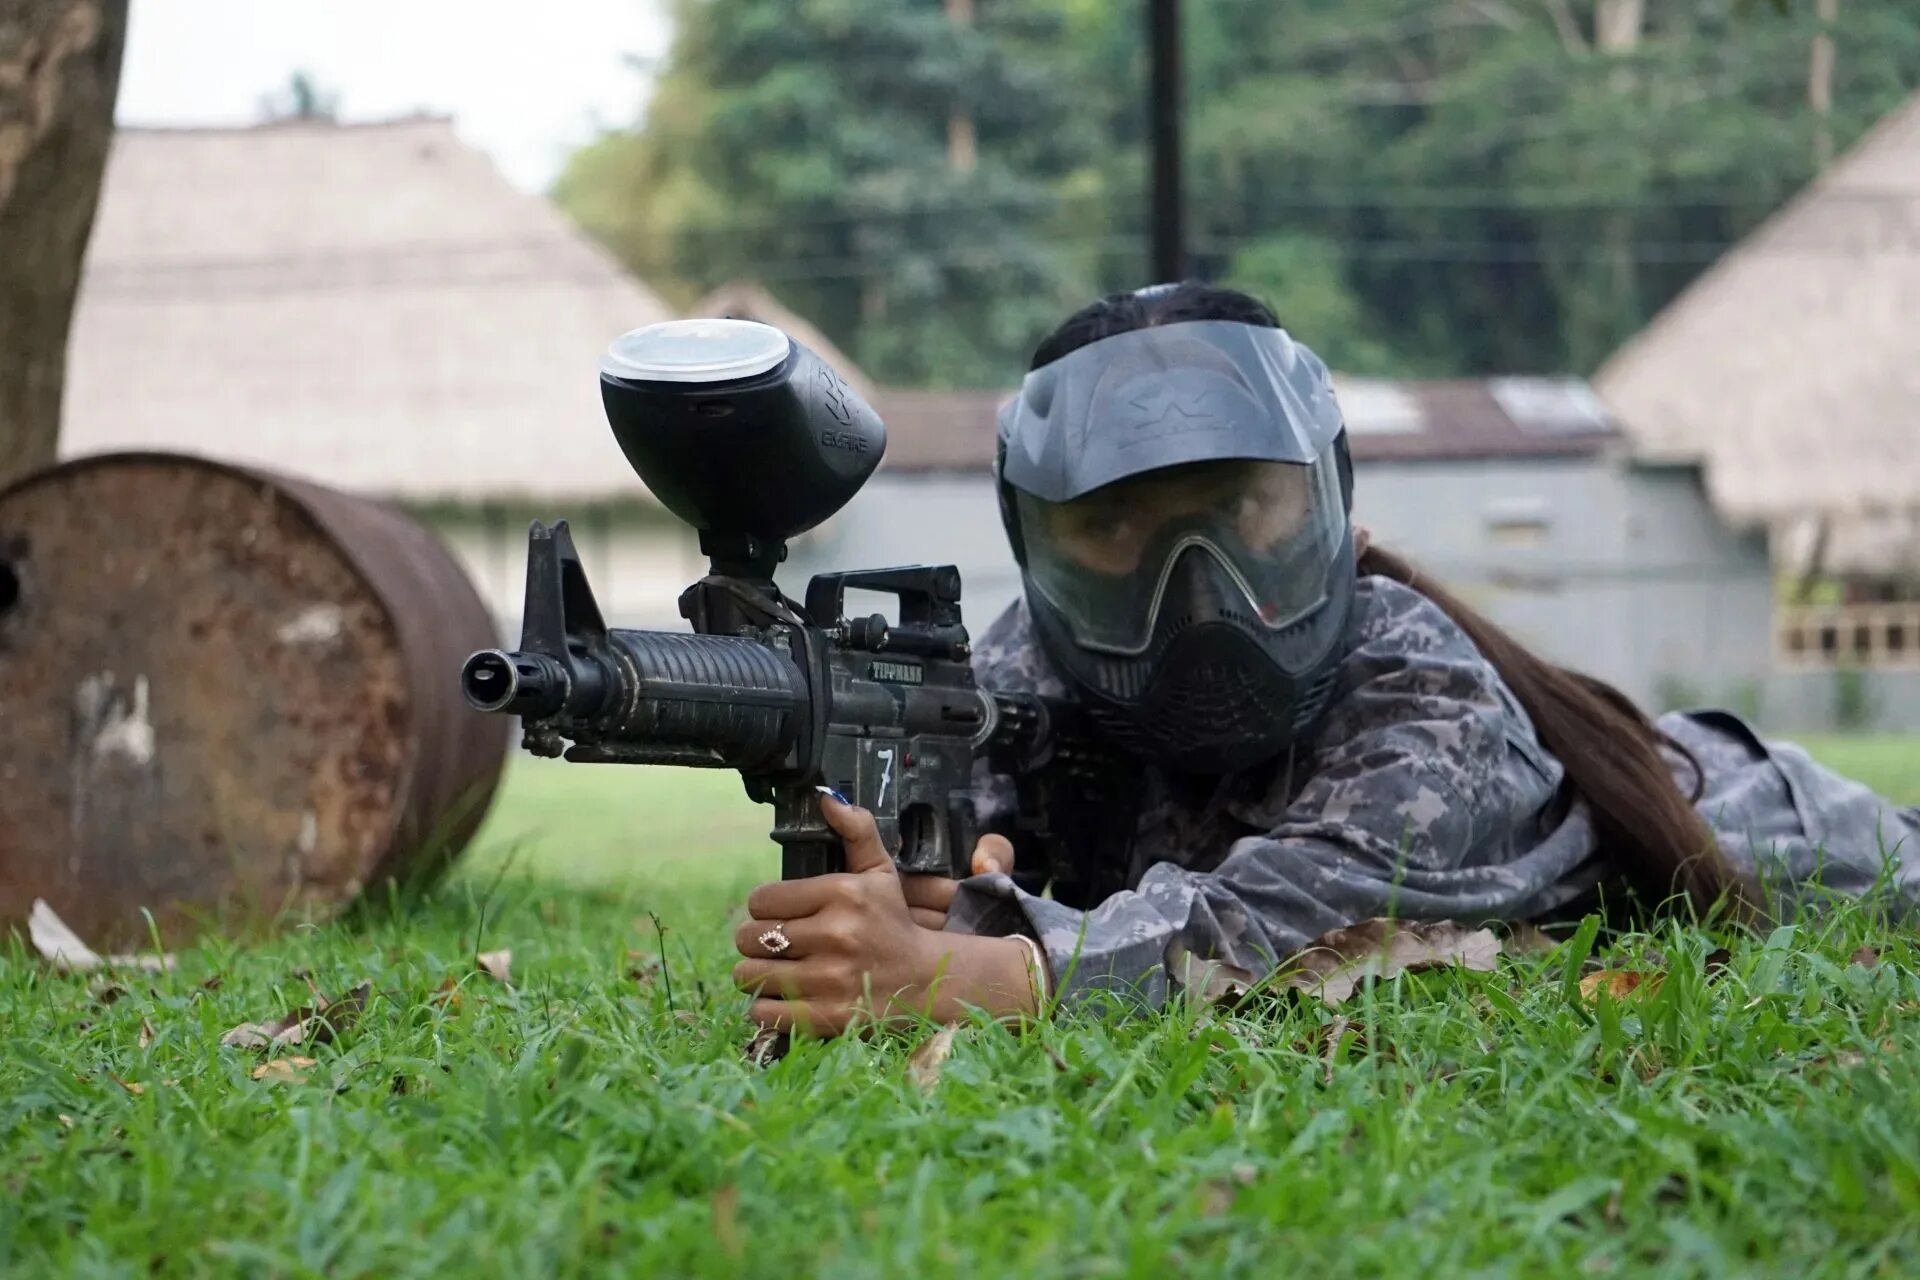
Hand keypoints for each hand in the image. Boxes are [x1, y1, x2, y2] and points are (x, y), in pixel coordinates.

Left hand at [732, 796, 1036, 1036]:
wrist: (928, 980)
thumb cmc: (892, 923)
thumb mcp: (880, 873)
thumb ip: (855, 831)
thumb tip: (825, 798)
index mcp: (843, 894)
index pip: (762, 900)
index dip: (764, 908)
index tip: (780, 914)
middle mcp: (836, 935)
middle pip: (750, 938)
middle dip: (755, 941)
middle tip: (775, 944)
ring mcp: (831, 980)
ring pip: (750, 975)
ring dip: (756, 974)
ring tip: (776, 970)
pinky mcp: (827, 1018)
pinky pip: (763, 1013)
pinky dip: (765, 1007)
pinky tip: (783, 997)